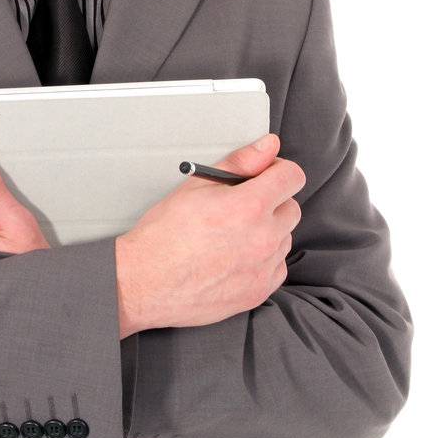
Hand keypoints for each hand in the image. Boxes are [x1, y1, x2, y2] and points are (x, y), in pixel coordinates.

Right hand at [115, 133, 304, 335]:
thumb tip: (269, 146)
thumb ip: (240, 163)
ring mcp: (263, 268)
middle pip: (291, 208)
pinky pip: (277, 268)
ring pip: (285, 239)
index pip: (292, 177)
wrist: (145, 282)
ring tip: (234, 234)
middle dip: (273, 202)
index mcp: (249, 206)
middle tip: (242, 206)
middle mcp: (263, 238)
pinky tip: (237, 257)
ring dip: (268, 232)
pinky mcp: (258, 292)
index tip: (266, 175)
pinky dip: (264, 261)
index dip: (278, 171)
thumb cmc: (165, 233)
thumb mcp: (197, 185)